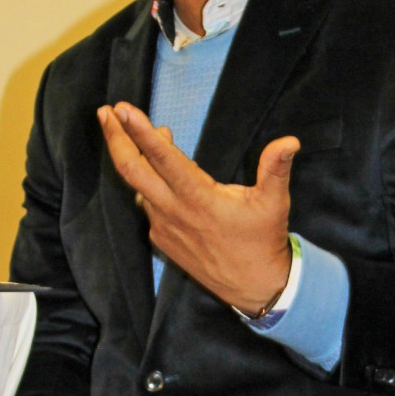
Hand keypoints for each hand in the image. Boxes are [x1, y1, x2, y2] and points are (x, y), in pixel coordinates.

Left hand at [97, 102, 298, 314]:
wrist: (253, 287)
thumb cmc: (262, 241)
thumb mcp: (274, 203)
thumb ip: (276, 168)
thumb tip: (290, 141)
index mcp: (197, 197)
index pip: (161, 157)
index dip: (140, 131)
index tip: (121, 109)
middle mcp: (173, 211)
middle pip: (131, 169)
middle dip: (115, 138)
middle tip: (104, 112)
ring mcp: (163, 227)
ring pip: (138, 186)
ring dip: (134, 157)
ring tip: (135, 131)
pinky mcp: (162, 240)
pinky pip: (146, 205)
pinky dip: (145, 183)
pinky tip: (154, 172)